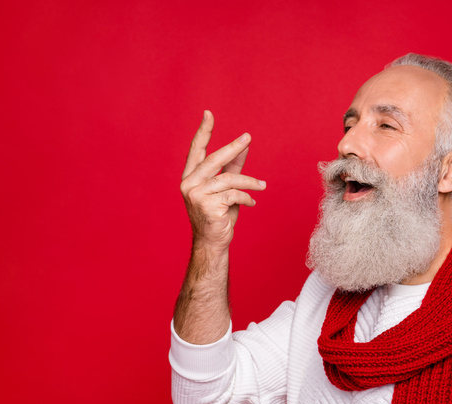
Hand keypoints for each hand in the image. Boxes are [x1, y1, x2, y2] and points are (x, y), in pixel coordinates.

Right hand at [180, 110, 265, 252]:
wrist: (213, 242)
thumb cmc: (219, 215)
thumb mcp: (226, 187)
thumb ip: (233, 166)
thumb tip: (245, 144)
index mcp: (190, 176)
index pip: (196, 150)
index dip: (203, 131)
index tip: (208, 113)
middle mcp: (189, 184)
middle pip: (213, 160)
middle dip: (232, 148)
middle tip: (247, 137)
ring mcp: (196, 195)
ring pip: (228, 179)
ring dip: (249, 182)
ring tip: (262, 186)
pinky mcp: (207, 206)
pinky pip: (233, 194)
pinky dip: (246, 197)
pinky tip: (251, 203)